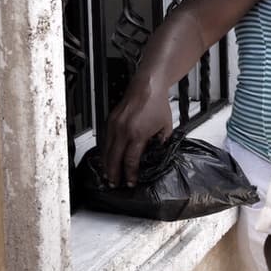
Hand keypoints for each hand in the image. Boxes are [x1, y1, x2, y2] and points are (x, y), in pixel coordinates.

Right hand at [101, 70, 174, 185]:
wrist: (148, 86)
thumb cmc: (157, 103)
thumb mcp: (165, 127)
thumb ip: (161, 143)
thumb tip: (157, 155)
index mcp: (137, 134)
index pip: (130, 161)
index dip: (129, 174)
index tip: (130, 182)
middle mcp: (123, 131)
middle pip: (114, 158)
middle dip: (114, 173)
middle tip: (114, 184)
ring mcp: (115, 125)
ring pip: (107, 150)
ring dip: (107, 164)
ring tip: (108, 175)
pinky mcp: (110, 120)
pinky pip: (105, 140)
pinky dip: (105, 151)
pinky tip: (107, 157)